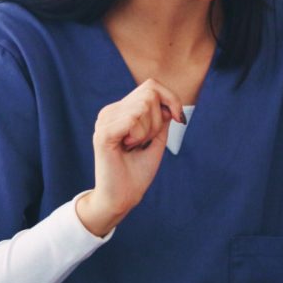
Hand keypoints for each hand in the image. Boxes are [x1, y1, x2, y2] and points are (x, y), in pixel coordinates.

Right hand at [77, 79, 184, 235]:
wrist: (122, 197)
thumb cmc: (137, 172)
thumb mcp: (156, 140)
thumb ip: (162, 119)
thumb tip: (168, 102)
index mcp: (120, 111)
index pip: (151, 86)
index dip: (172, 98)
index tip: (179, 119)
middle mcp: (110, 112)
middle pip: (149, 93)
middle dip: (159, 119)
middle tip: (146, 140)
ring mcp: (104, 121)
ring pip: (143, 106)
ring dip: (149, 130)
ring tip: (135, 146)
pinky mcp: (103, 133)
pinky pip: (132, 119)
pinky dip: (139, 134)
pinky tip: (128, 147)